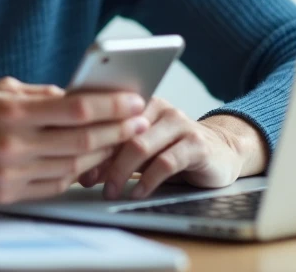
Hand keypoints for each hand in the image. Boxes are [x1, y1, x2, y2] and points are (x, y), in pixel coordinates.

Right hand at [0, 77, 149, 202]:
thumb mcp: (0, 89)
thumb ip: (41, 95)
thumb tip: (79, 97)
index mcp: (14, 111)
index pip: (77, 109)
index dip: (112, 106)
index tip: (134, 101)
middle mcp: (15, 144)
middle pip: (82, 140)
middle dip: (117, 130)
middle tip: (139, 122)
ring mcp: (11, 173)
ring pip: (72, 166)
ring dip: (101, 153)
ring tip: (118, 140)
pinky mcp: (6, 193)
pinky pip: (53, 185)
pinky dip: (74, 173)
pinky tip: (87, 161)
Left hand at [77, 99, 267, 199]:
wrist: (222, 151)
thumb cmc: (173, 150)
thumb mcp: (144, 145)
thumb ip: (117, 147)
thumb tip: (77, 163)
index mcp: (143, 102)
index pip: (110, 116)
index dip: (89, 140)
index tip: (73, 163)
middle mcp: (161, 108)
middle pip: (122, 131)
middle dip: (101, 159)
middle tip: (86, 181)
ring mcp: (181, 124)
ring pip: (141, 145)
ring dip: (120, 172)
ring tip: (110, 191)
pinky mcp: (197, 145)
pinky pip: (165, 163)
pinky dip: (147, 181)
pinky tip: (137, 194)